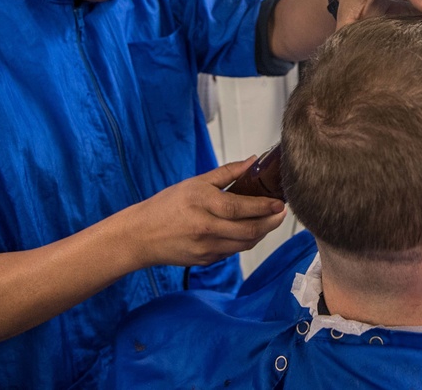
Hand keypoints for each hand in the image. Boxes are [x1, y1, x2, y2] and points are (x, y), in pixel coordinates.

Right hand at [120, 159, 286, 267]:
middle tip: (281, 213)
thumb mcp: (195, 182)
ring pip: (245, 244)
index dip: (265, 207)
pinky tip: (249, 231)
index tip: (280, 203)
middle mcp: (206, 228)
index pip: (242, 208)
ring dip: (262, 233)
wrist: (140, 236)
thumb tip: (252, 161)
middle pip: (249, 230)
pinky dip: (245, 241)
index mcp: (203, 204)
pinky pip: (233, 251)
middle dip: (271, 222)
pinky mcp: (206, 260)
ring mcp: (206, 247)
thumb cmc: (166, 206)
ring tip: (270, 221)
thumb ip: (227, 173)